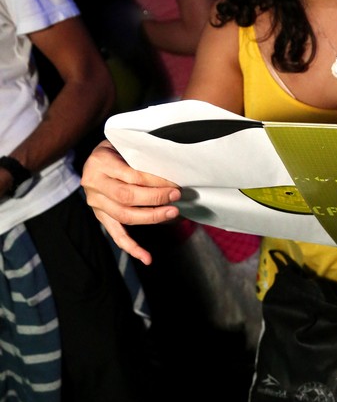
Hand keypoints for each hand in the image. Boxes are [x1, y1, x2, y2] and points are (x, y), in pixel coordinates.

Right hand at [81, 140, 181, 264]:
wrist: (95, 158)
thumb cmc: (117, 149)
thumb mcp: (125, 144)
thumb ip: (141, 156)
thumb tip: (172, 170)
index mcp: (100, 162)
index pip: (132, 175)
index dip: (155, 181)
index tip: (174, 181)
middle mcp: (93, 184)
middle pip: (127, 197)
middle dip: (155, 198)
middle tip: (176, 195)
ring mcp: (96, 203)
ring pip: (124, 216)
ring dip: (152, 217)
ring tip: (172, 213)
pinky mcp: (101, 217)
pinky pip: (116, 235)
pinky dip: (132, 248)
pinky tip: (147, 258)